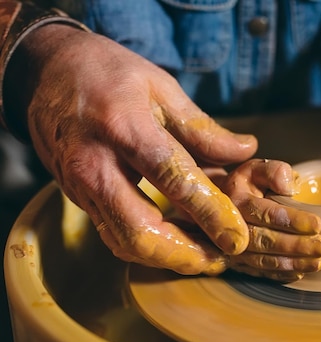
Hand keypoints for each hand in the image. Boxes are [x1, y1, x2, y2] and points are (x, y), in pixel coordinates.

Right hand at [18, 25, 257, 274]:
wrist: (46, 73)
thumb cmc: (109, 73)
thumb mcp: (161, 87)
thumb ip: (202, 128)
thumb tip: (245, 151)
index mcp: (125, 127)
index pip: (174, 180)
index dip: (210, 213)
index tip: (237, 237)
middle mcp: (97, 163)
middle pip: (141, 231)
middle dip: (186, 255)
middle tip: (220, 260)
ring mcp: (81, 186)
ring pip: (124, 242)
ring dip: (168, 258)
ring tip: (205, 257)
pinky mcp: (77, 198)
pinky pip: (112, 234)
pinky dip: (148, 247)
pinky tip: (177, 244)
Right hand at [215, 159, 320, 282]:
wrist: (221, 205)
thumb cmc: (247, 186)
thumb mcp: (258, 170)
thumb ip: (274, 172)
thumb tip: (289, 186)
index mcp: (235, 200)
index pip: (265, 212)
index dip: (292, 220)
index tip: (317, 224)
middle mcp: (229, 227)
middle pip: (264, 240)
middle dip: (295, 246)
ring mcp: (230, 248)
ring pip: (261, 260)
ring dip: (291, 263)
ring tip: (316, 263)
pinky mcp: (236, 263)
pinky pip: (258, 272)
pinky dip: (279, 275)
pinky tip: (299, 273)